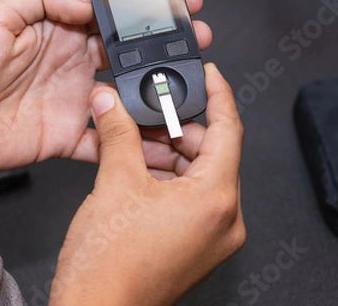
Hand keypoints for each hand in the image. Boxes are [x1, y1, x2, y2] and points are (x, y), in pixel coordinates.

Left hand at [0, 0, 212, 173]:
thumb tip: (85, 2)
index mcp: (58, 33)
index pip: (111, 19)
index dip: (146, 12)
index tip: (179, 3)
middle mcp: (70, 66)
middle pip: (128, 58)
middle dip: (166, 51)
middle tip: (197, 45)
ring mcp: (71, 104)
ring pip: (125, 101)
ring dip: (157, 99)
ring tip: (190, 97)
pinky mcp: (64, 138)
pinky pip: (106, 143)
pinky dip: (132, 147)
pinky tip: (158, 147)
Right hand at [50, 64, 244, 305]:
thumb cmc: (109, 264)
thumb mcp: (114, 183)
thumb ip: (116, 133)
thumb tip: (110, 103)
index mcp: (216, 199)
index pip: (228, 129)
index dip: (218, 94)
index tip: (209, 74)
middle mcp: (223, 219)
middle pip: (210, 152)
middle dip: (177, 126)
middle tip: (148, 107)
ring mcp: (210, 235)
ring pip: (196, 175)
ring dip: (166, 152)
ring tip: (133, 137)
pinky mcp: (193, 244)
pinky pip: (188, 197)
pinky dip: (165, 177)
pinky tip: (134, 166)